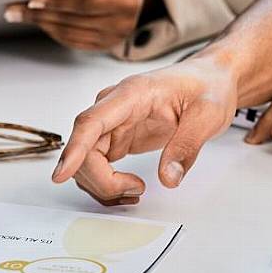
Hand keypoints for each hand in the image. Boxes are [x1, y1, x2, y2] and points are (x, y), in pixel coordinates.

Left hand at [4, 0, 155, 50]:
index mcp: (128, 0)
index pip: (86, 4)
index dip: (57, 2)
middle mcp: (123, 24)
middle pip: (73, 21)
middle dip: (39, 14)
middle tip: (12, 8)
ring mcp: (114, 38)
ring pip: (69, 33)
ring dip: (40, 24)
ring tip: (17, 14)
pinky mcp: (103, 46)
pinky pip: (72, 41)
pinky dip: (51, 31)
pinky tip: (35, 21)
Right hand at [51, 56, 237, 204]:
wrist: (210, 81)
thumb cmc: (207, 88)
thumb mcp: (207, 115)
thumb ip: (186, 147)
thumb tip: (168, 178)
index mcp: (131, 94)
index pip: (91, 122)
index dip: (73, 150)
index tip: (61, 174)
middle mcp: (113, 108)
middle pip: (84, 149)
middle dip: (101, 179)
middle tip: (136, 191)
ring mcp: (111, 124)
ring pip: (86, 161)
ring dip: (103, 185)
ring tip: (136, 191)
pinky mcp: (115, 139)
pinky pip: (97, 166)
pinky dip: (108, 184)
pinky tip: (129, 189)